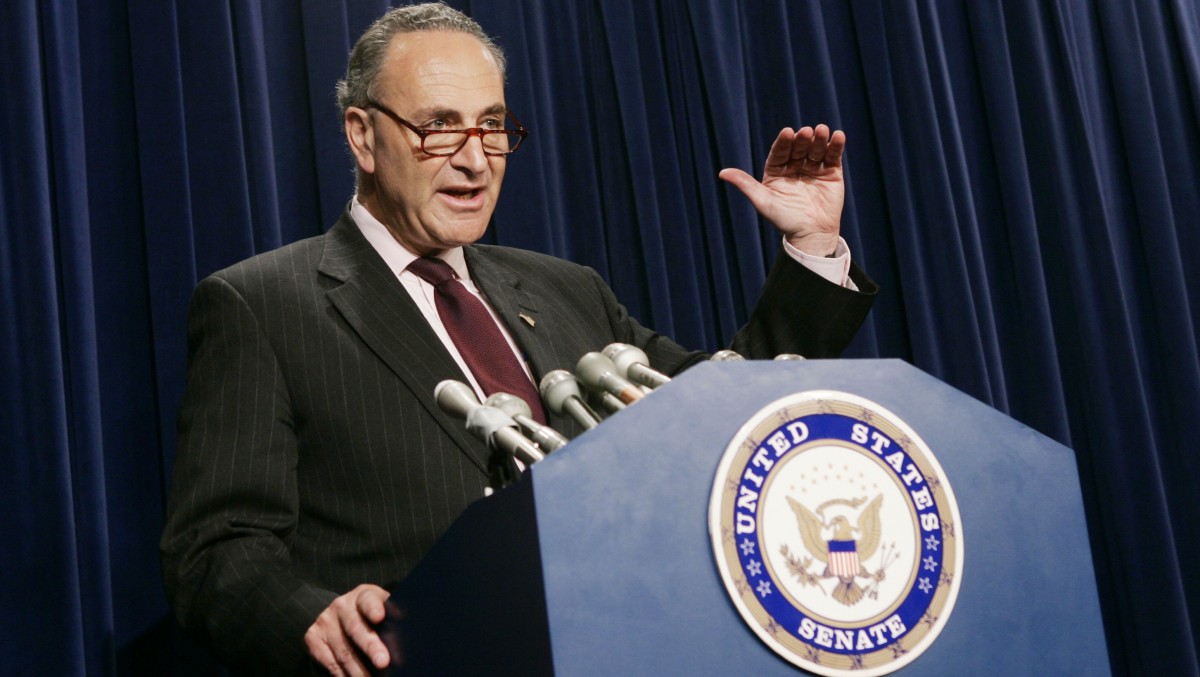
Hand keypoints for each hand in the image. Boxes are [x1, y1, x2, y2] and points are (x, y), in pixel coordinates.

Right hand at [305, 584, 391, 675]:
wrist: (337, 617)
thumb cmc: (370, 617)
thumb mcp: (382, 610)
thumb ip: (392, 619)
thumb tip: (410, 635)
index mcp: (363, 595)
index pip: (368, 600)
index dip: (373, 608)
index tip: (380, 617)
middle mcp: (342, 606)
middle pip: (355, 628)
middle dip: (370, 646)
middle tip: (383, 662)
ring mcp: (325, 622)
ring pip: (343, 651)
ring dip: (359, 670)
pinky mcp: (313, 637)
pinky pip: (329, 662)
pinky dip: (343, 675)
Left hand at [719, 124, 845, 255]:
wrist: (811, 235)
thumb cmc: (784, 220)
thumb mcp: (763, 202)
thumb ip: (745, 185)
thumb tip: (722, 173)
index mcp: (777, 171)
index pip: (779, 152)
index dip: (784, 142)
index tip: (787, 132)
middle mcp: (794, 167)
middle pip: (798, 148)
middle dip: (803, 139)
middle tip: (807, 131)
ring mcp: (813, 168)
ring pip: (816, 149)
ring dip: (819, 139)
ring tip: (822, 130)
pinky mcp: (831, 173)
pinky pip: (833, 156)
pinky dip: (836, 146)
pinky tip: (838, 136)